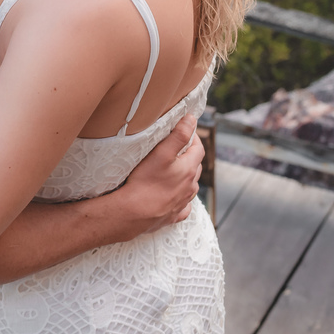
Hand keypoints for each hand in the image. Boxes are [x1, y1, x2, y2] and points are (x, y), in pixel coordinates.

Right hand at [117, 114, 203, 235]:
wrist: (135, 212)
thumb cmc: (146, 181)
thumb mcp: (162, 153)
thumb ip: (178, 135)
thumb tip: (191, 119)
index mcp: (189, 170)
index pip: (198, 149)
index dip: (193, 137)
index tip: (185, 130)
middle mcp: (190, 187)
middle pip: (195, 167)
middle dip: (189, 156)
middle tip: (176, 148)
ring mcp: (182, 202)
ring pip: (190, 186)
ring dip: (185, 176)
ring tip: (173, 170)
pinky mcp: (173, 215)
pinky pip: (183, 206)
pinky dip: (181, 199)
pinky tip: (174, 197)